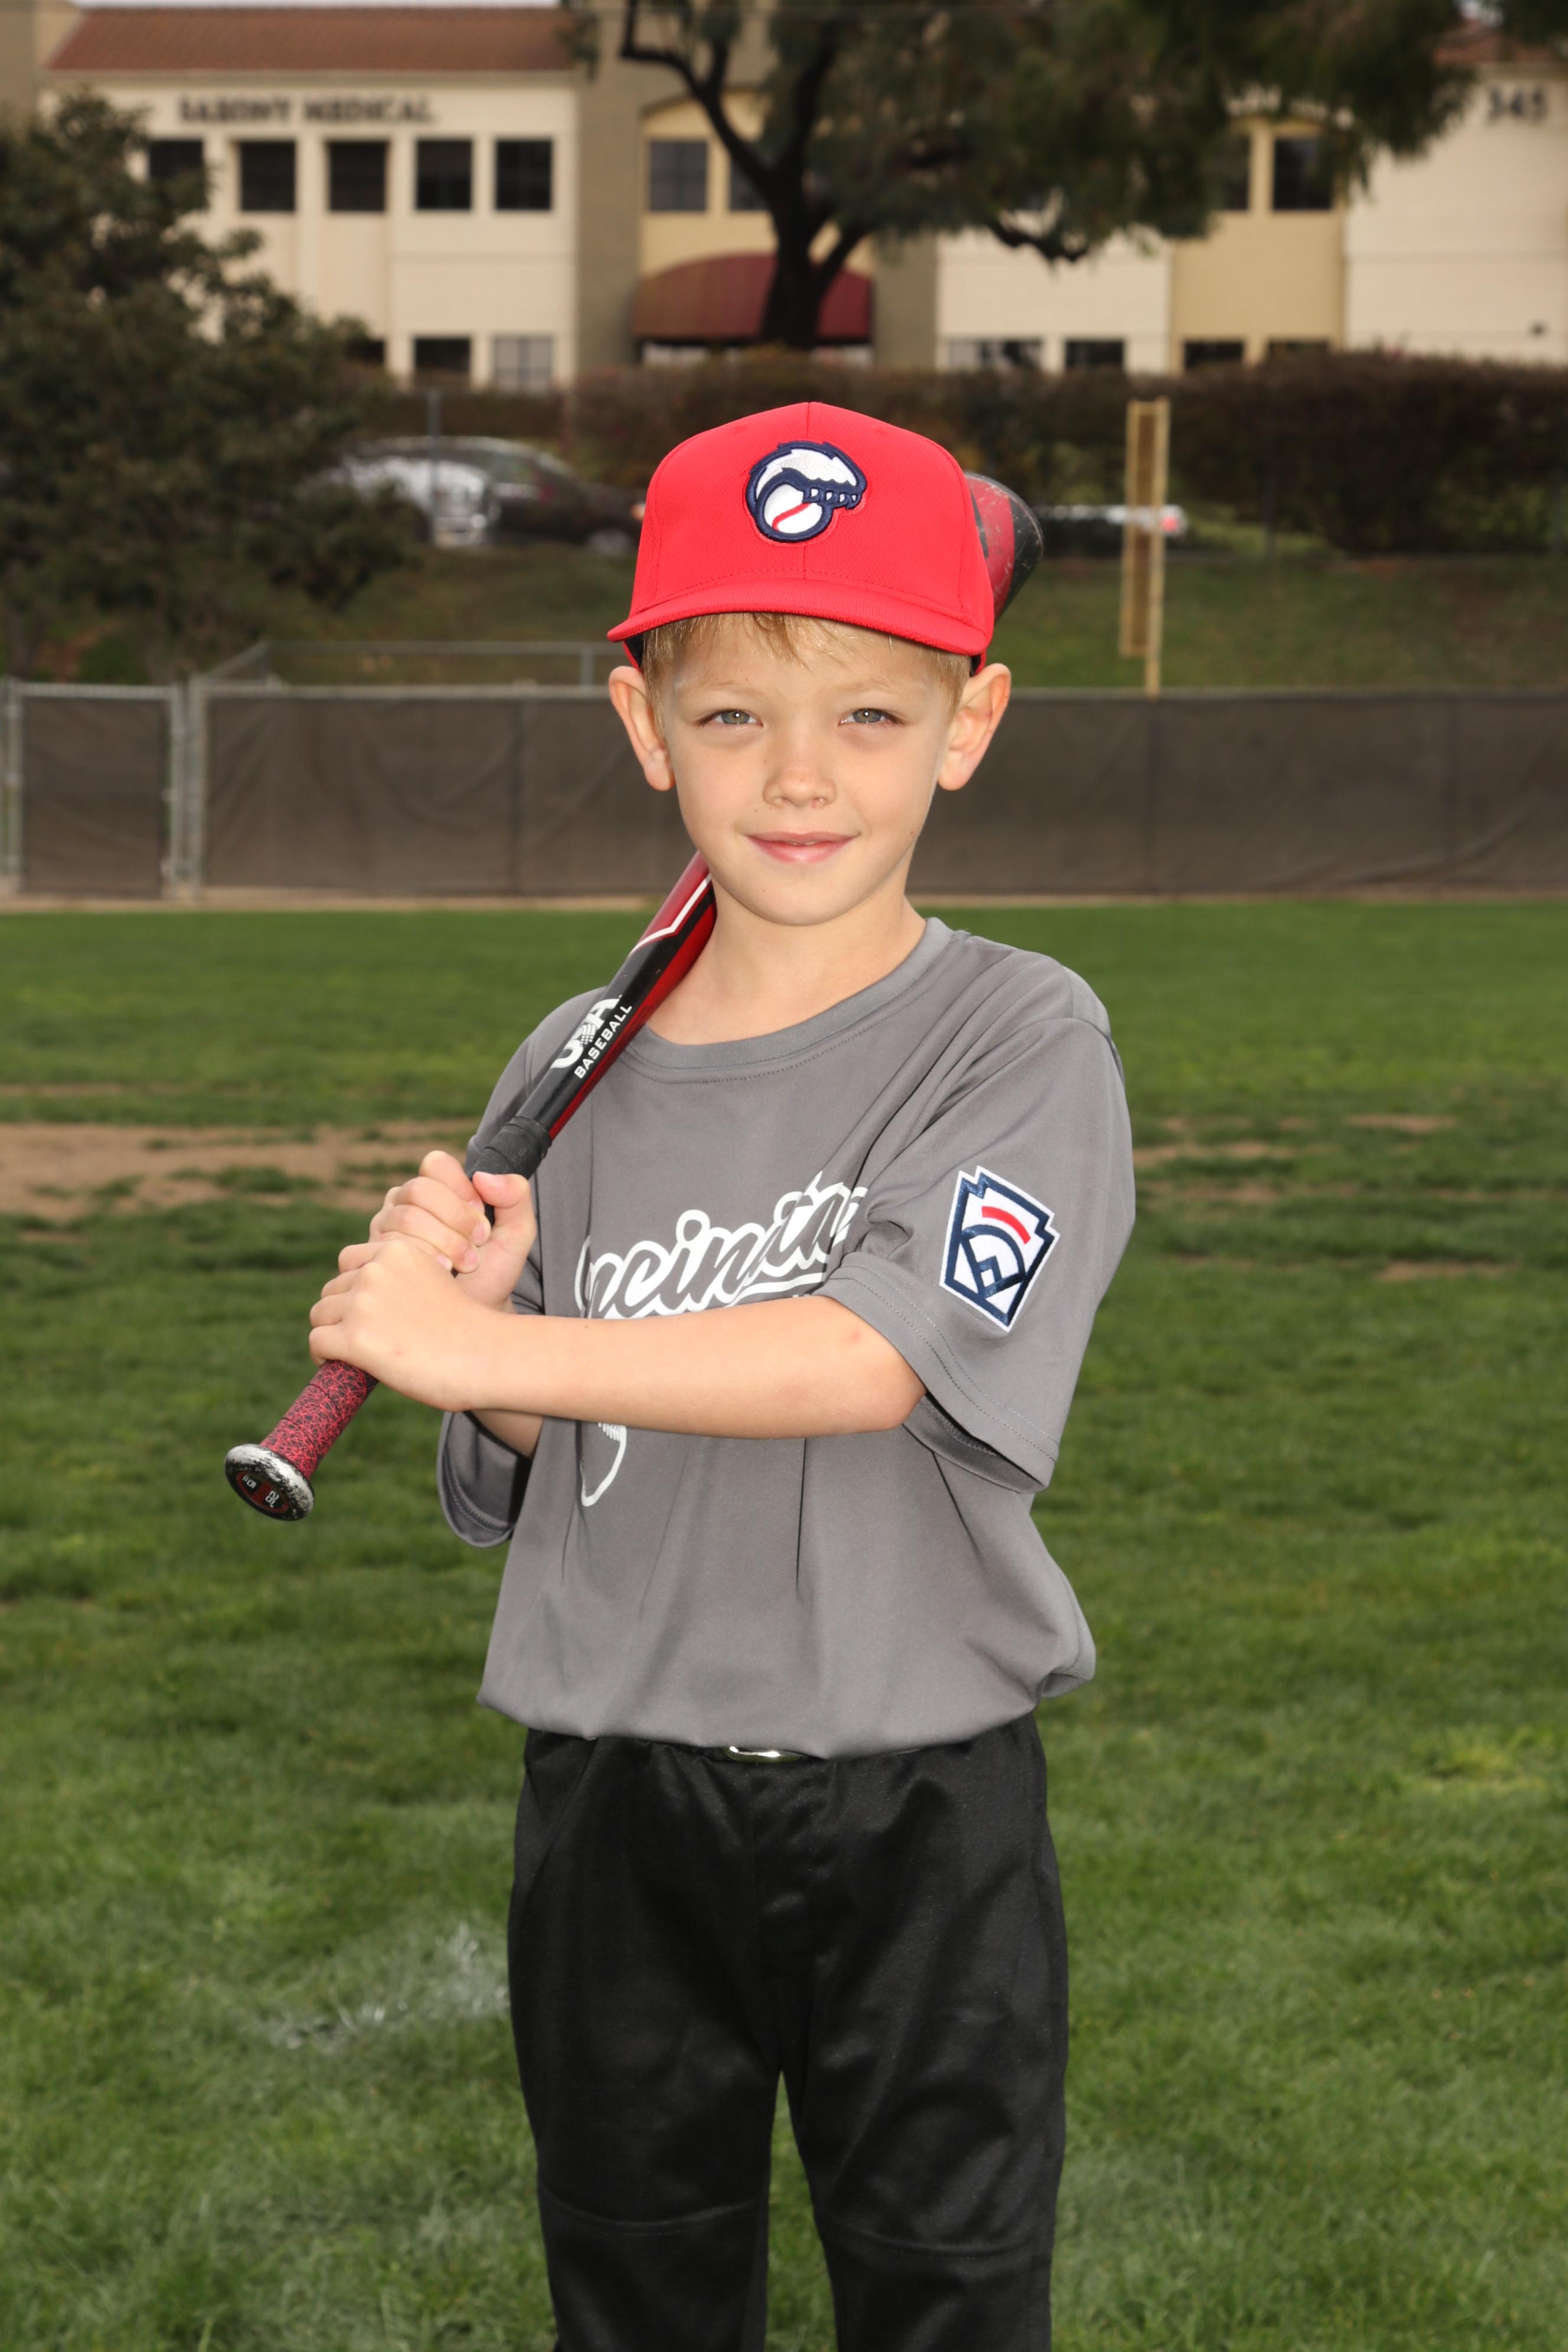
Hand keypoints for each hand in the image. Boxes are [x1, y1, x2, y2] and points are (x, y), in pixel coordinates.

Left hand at [310, 1236, 512, 1410]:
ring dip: (333, 1333)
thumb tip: (363, 1301)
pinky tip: (344, 1365)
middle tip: (365, 1338)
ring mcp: (363, 1303)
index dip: (355, 1287)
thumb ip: (400, 1280)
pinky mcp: (354, 1337)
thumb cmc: (467, 1327)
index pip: (349, 1261)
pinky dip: (325, 1355)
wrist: (487, 1356)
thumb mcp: (433, 1282)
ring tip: (355, 1353)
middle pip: (332, 1289)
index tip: (369, 1311)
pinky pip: (318, 1341)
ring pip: (321, 1314)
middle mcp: (375, 1270)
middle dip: (343, 1312)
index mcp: (397, 1250)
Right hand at [341, 1149, 536, 1311]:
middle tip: (476, 1247)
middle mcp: (405, 1202)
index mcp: (436, 1187)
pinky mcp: (371, 1255)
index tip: (483, 1222)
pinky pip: (388, 1246)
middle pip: (418, 1190)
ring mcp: (384, 1227)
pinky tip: (440, 1275)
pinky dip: (423, 1260)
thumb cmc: (492, 1273)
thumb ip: (515, 1197)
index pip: (436, 1164)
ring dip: (442, 1243)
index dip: (461, 1191)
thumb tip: (483, 1176)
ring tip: (462, 1265)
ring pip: (404, 1218)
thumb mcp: (516, 1234)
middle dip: (454, 1220)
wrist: (472, 1319)